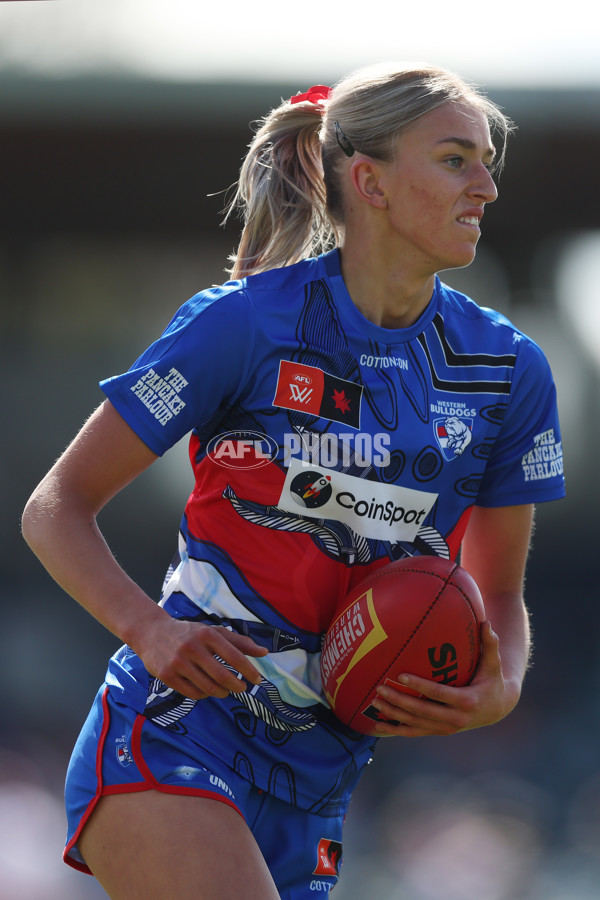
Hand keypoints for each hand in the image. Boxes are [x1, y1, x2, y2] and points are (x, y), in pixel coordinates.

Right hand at [134, 614, 268, 700]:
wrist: (152, 632)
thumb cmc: (189, 633)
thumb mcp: (213, 632)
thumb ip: (239, 642)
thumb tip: (264, 653)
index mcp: (207, 634)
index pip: (234, 656)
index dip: (249, 670)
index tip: (258, 680)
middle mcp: (193, 647)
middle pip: (222, 675)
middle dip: (237, 686)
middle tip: (242, 688)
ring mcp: (178, 662)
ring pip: (207, 687)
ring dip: (222, 692)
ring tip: (226, 690)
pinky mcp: (167, 675)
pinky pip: (192, 693)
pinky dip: (204, 695)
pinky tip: (208, 690)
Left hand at [369, 622, 521, 737]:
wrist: (496, 709)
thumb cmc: (491, 680)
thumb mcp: (494, 664)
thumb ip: (489, 644)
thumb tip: (486, 622)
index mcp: (467, 701)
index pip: (439, 694)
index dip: (420, 686)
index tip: (402, 676)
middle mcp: (456, 719)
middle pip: (422, 712)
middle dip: (399, 701)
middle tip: (379, 688)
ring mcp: (446, 728)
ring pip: (415, 724)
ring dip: (394, 714)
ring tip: (374, 701)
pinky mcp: (439, 732)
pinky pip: (414, 732)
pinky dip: (396, 730)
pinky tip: (377, 724)